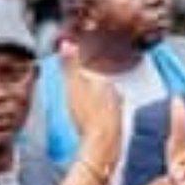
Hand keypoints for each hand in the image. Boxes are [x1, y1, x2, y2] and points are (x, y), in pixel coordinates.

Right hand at [60, 43, 121, 171]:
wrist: (102, 142)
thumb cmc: (88, 114)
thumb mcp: (73, 85)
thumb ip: (70, 65)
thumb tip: (66, 42)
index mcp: (107, 83)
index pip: (90, 76)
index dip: (77, 81)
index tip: (71, 87)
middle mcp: (117, 96)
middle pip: (98, 91)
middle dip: (86, 94)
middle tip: (74, 103)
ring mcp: (118, 112)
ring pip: (103, 105)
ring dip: (92, 108)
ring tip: (80, 116)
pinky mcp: (116, 128)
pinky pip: (104, 120)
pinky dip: (96, 121)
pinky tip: (89, 127)